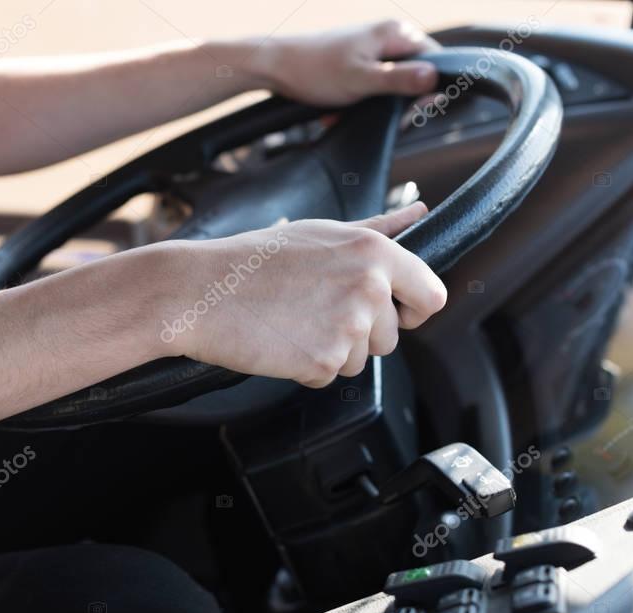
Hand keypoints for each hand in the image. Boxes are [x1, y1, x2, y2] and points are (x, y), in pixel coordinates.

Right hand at [155, 202, 446, 387]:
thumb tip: (417, 215)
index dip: (412, 309)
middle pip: (392, 335)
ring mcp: (349, 327)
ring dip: (331, 350)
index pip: (432, 296)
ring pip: (361, 359)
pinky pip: (329, 377)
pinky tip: (281, 340)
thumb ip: (377, 227)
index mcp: (374, 252)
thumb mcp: (319, 232)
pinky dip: (305, 367)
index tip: (392, 310)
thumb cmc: (252, 260)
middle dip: (360, 333)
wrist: (200, 291)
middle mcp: (369, 288)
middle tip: (313, 310)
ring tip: (293, 321)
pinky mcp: (324, 361)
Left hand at [250, 19, 439, 105]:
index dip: (427, 89)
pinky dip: (355, 102)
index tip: (410, 111)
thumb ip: (400, 80)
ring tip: (345, 111)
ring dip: (370, 106)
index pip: (434, 60)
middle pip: (412, 75)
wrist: (273, 66)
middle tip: (371, 113)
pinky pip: (368, 87)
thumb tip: (434, 79)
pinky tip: (337, 111)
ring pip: (388, 85)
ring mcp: (370, 48)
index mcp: (394, 33)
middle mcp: (385, 36)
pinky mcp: (355, 61)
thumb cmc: (312, 69)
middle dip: (392, 102)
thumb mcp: (361, 80)